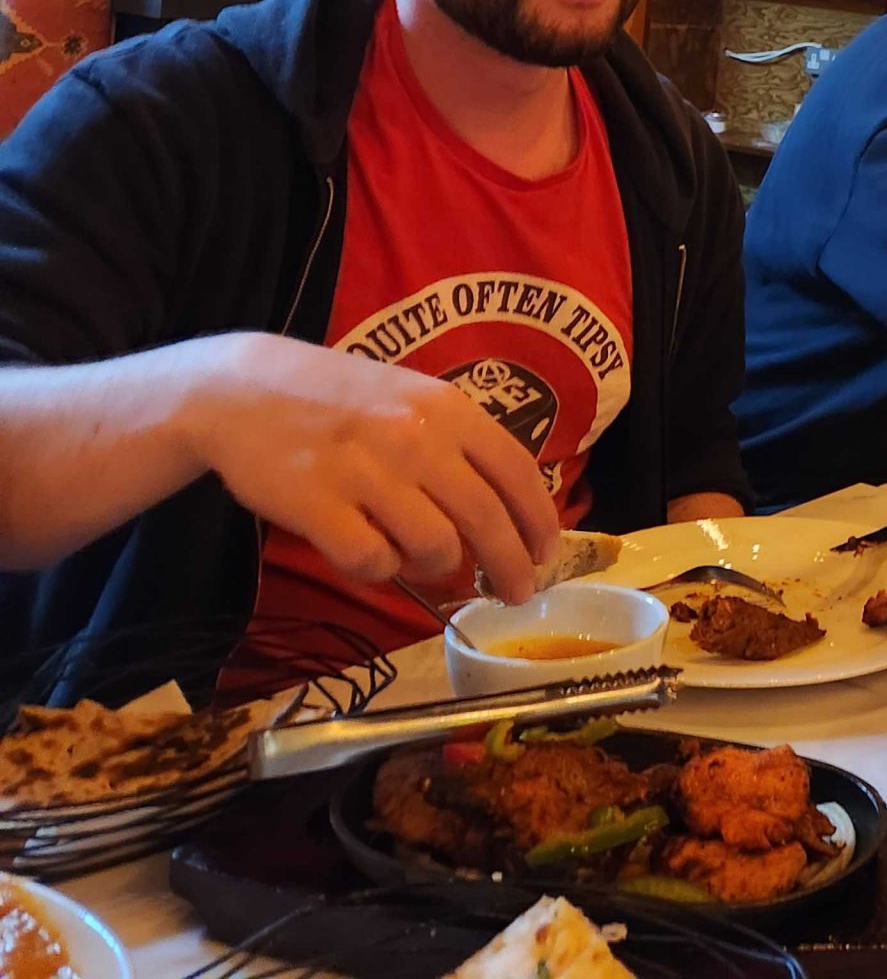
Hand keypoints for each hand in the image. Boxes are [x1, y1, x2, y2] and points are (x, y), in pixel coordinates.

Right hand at [180, 332, 559, 602]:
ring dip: (438, 567)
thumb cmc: (340, 399)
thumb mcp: (412, 399)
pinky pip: (372, 561)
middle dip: (510, 565)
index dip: (539, 520)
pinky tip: (370, 555)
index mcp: (448, 409)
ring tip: (423, 561)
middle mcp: (416, 437)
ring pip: (435, 547)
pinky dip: (379, 570)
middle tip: (516, 593)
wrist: (243, 388)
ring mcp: (367, 471)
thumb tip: (506, 515)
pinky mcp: (318, 505)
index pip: (517, 471)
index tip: (546, 554)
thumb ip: (458, 447)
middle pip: (486, 519)